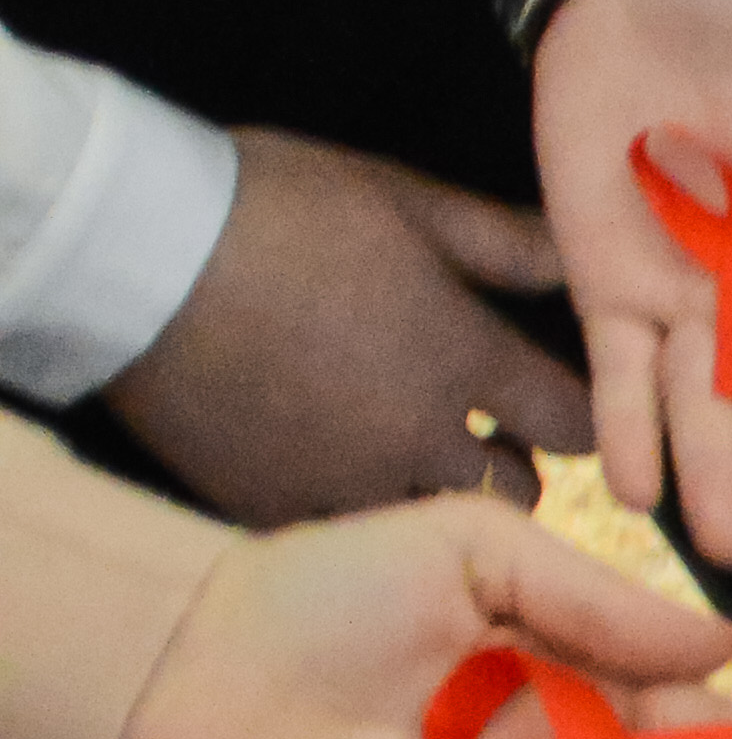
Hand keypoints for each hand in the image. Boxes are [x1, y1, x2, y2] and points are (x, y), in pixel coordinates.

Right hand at [103, 131, 586, 524]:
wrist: (137, 255)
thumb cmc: (274, 209)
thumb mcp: (405, 201)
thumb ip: (506, 241)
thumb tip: (588, 258)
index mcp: (461, 356)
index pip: (578, 422)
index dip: (584, 412)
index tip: (562, 400)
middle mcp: (416, 438)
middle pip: (518, 493)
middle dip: (516, 466)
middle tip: (488, 435)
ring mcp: (344, 484)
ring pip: (434, 527)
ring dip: (440, 499)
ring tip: (409, 454)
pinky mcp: (275, 511)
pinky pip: (349, 538)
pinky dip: (359, 515)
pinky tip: (338, 471)